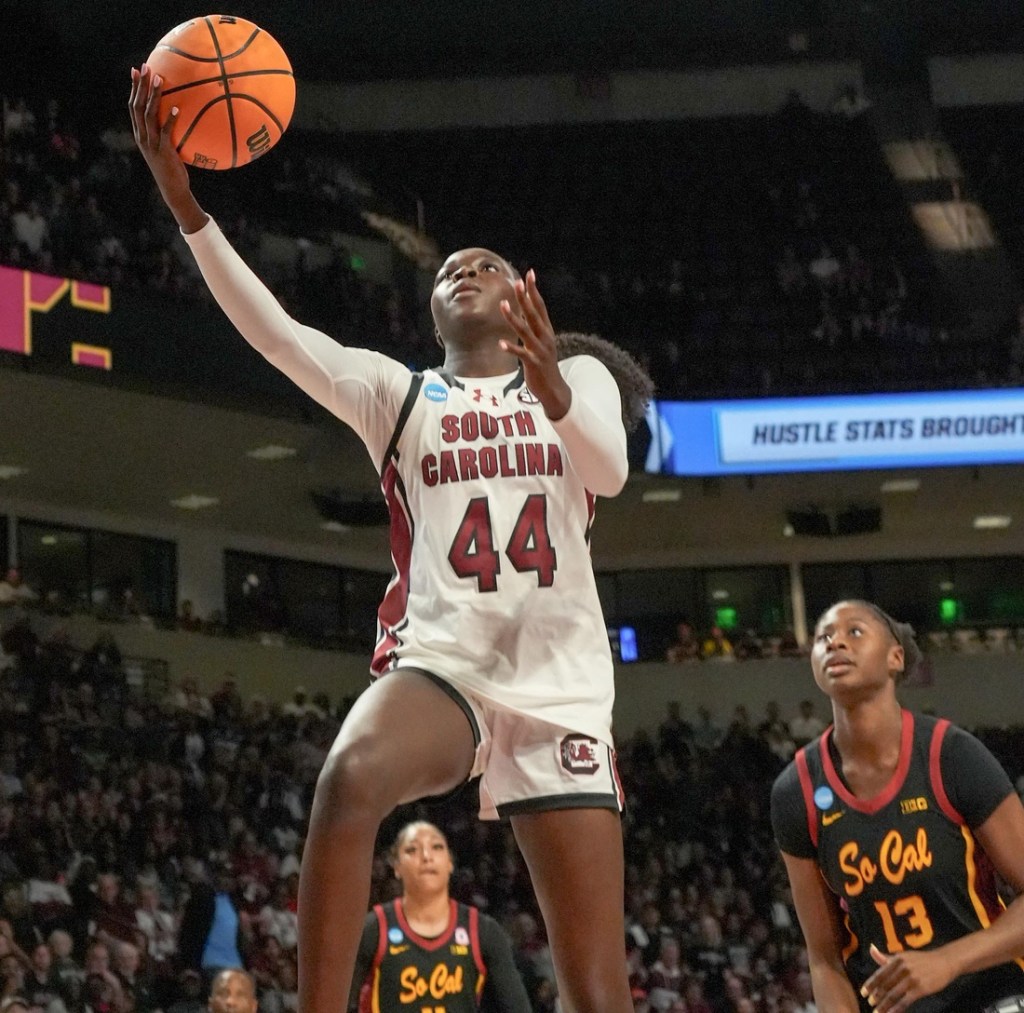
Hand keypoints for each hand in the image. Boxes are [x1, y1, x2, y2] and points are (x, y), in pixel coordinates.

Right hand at [129, 65, 187, 195]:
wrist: (172, 189)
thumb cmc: (171, 168)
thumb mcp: (165, 147)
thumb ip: (165, 131)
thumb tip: (177, 113)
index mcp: (139, 133)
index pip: (132, 106)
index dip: (134, 87)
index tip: (136, 70)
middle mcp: (141, 136)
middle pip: (137, 105)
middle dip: (140, 85)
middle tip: (145, 67)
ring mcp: (151, 144)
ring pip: (148, 115)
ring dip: (153, 96)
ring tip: (159, 80)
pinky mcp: (163, 151)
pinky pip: (166, 132)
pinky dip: (170, 119)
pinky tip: (177, 108)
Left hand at [499, 269, 571, 419]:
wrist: (554, 390)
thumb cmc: (544, 365)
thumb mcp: (541, 343)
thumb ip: (534, 328)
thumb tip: (524, 312)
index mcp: (547, 331)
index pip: (540, 306)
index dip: (534, 290)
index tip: (529, 273)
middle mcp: (545, 338)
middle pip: (533, 314)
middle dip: (524, 298)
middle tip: (516, 282)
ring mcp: (540, 350)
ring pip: (525, 331)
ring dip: (513, 318)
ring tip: (502, 305)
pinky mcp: (533, 364)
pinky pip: (521, 354)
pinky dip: (511, 348)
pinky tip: (500, 343)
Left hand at [861, 943, 954, 1011]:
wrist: (943, 962)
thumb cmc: (921, 960)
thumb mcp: (903, 956)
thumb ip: (887, 958)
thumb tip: (871, 949)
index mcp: (896, 960)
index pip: (880, 974)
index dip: (871, 984)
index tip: (863, 992)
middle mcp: (902, 968)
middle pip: (885, 985)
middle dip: (876, 996)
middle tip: (870, 1003)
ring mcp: (912, 979)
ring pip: (894, 994)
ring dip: (884, 1005)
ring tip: (877, 1012)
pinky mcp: (920, 989)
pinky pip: (905, 1001)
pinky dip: (897, 1009)